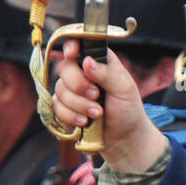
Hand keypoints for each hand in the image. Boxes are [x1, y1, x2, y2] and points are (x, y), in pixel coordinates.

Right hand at [50, 41, 168, 172]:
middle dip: (78, 84)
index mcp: (98, 61)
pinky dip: (71, 117)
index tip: (72, 55)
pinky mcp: (64, 110)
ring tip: (97, 114)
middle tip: (97, 96)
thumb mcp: (125, 88)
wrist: (124, 140)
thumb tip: (87, 62)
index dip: (70, 46)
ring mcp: (71, 92)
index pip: (77, 44)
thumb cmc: (128, 111)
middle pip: (64, 67)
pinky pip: (57, 109)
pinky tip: (85, 123)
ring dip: (79, 105)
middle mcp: (81, 73)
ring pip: (60, 91)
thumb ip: (106, 73)